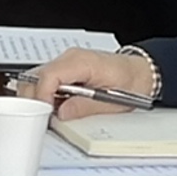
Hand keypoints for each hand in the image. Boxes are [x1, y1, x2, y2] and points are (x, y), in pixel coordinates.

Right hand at [28, 46, 158, 113]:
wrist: (141, 72)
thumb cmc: (131, 82)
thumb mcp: (113, 101)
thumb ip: (85, 107)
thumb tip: (62, 114)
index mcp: (82, 62)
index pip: (49, 76)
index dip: (43, 97)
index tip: (45, 114)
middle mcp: (70, 58)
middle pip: (37, 76)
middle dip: (35, 99)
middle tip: (44, 117)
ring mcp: (65, 62)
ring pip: (37, 78)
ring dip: (39, 97)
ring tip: (52, 112)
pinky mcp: (64, 69)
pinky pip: (45, 80)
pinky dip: (45, 95)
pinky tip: (57, 105)